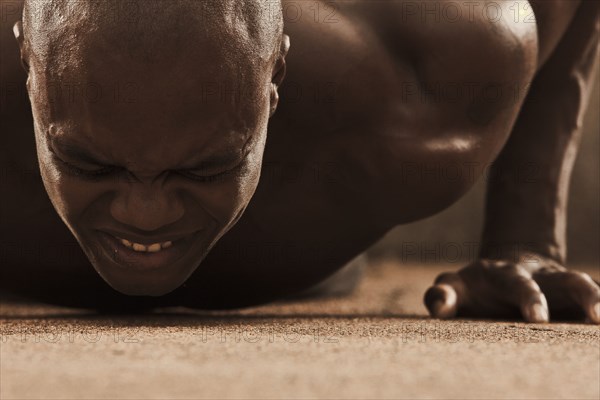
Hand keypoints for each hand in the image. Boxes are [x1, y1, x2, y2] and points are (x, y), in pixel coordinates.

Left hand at [423, 253, 599, 322]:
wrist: (502, 272)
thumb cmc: (472, 288)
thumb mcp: (453, 287)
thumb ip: (442, 295)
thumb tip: (441, 306)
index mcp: (506, 274)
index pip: (518, 282)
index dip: (530, 296)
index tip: (538, 317)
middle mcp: (538, 277)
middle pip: (565, 279)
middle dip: (581, 295)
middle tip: (593, 317)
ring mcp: (558, 287)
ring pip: (583, 285)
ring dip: (598, 298)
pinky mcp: (571, 298)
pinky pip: (589, 298)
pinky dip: (598, 304)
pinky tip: (599, 323)